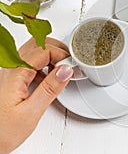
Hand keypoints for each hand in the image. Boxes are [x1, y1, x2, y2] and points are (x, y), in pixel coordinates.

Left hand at [0, 38, 73, 153]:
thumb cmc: (2, 131)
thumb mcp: (31, 112)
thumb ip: (50, 89)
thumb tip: (65, 70)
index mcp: (15, 74)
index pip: (44, 50)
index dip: (61, 55)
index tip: (72, 67)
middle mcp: (11, 69)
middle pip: (37, 44)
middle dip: (57, 49)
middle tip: (70, 63)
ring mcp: (11, 73)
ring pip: (34, 51)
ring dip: (51, 56)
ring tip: (62, 70)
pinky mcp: (13, 79)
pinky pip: (31, 63)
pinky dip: (45, 65)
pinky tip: (50, 78)